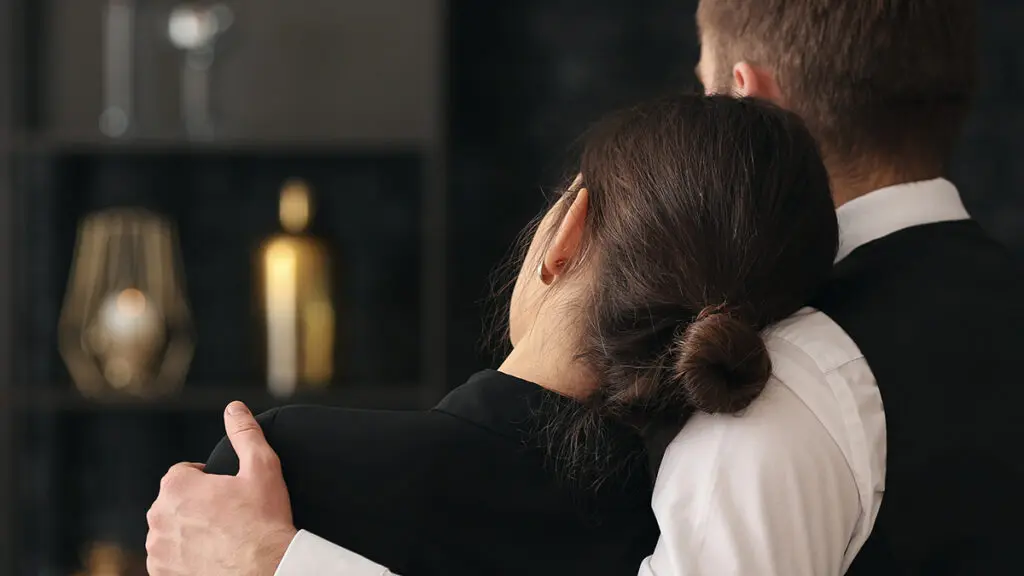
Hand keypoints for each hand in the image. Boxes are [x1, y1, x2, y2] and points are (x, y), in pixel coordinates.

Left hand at [146, 401, 296, 575]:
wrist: (265, 570)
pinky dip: (184, 558)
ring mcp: (157, 549)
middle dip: (196, 506)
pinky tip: (212, 556)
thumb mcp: (262, 467)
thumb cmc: (264, 520)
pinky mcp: (161, 574)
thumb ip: (245, 433)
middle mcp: (158, 516)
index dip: (207, 481)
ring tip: (222, 538)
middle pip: (175, 502)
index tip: (228, 493)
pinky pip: (168, 559)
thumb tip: (234, 407)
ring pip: (171, 531)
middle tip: (229, 515)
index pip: (183, 474)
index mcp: (176, 486)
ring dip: (189, 532)